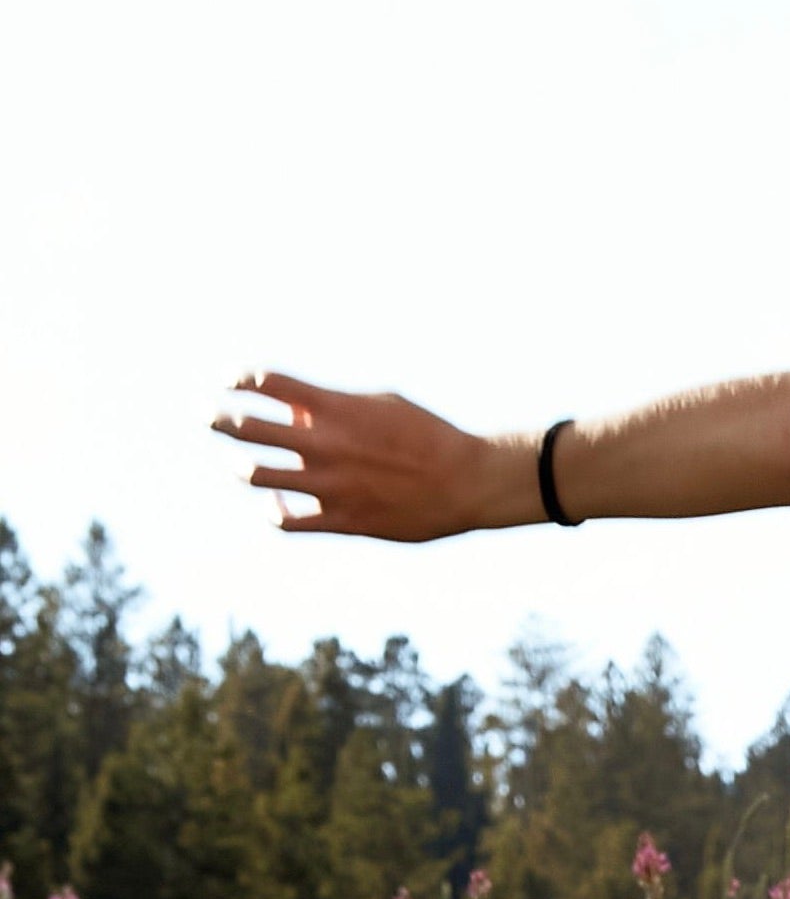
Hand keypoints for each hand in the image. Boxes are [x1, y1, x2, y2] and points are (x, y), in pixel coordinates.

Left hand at [212, 373, 513, 540]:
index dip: (240, 378)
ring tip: (237, 462)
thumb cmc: (429, 435)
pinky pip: (287, 520)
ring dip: (239, 465)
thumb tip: (294, 415)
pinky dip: (274, 510)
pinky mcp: (342, 520)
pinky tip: (277, 503)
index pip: (264, 383)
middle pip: (246, 427)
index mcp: (335, 409)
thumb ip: (335, 406)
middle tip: (210, 417)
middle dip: (219, 418)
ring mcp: (329, 485)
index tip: (233, 381)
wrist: (469, 482)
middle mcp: (324, 445)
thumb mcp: (383, 404)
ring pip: (256, 475)